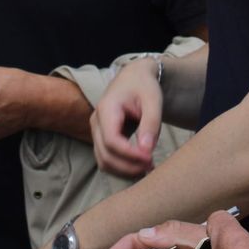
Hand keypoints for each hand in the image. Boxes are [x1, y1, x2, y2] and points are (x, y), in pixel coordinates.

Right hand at [91, 57, 163, 176]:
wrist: (134, 78)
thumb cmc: (144, 86)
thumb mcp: (153, 100)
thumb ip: (150, 124)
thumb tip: (146, 151)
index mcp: (107, 109)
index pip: (112, 140)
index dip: (130, 154)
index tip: (150, 158)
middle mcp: (96, 122)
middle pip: (105, 155)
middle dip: (128, 166)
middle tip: (152, 166)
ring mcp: (96, 131)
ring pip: (104, 161)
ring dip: (124, 170)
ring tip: (147, 168)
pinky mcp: (101, 138)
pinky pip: (106, 159)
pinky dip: (121, 167)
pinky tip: (139, 166)